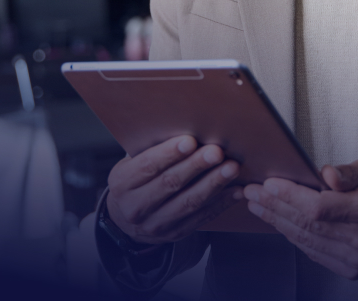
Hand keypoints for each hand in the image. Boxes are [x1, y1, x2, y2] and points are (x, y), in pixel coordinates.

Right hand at [106, 135, 242, 244]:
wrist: (126, 221)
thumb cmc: (135, 180)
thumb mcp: (131, 163)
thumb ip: (150, 149)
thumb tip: (182, 123)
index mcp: (122, 184)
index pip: (147, 167)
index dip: (169, 154)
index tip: (190, 140)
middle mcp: (136, 206)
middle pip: (170, 184)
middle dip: (196, 166)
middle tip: (216, 152)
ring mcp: (156, 224)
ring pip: (189, 202)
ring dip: (213, 184)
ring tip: (232, 168)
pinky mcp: (175, 233)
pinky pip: (202, 217)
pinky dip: (221, 202)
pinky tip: (235, 189)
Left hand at [243, 158, 357, 279]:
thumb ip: (350, 171)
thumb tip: (326, 174)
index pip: (319, 207)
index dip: (291, 196)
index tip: (269, 184)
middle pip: (307, 224)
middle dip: (275, 206)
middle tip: (252, 192)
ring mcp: (354, 257)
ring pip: (306, 239)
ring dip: (278, 221)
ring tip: (258, 205)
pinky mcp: (349, 268)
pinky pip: (313, 251)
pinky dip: (294, 235)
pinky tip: (279, 221)